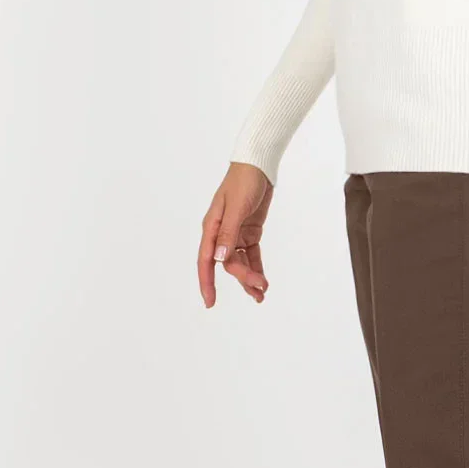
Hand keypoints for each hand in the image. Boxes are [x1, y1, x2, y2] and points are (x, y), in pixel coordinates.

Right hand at [198, 162, 272, 305]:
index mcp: (212, 227)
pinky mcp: (250, 232)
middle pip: (228, 264)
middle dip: (243, 277)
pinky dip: (257, 267)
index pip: (206, 260)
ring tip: (262, 293)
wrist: (258, 165)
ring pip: (239, 262)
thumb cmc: (243, 181)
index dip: (207, 282)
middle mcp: (221, 233)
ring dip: (250, 277)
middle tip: (260, 287)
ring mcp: (235, 233)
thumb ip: (228, 233)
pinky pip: (251, 255)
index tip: (210, 302)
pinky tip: (263, 280)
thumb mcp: (236, 207)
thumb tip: (219, 258)